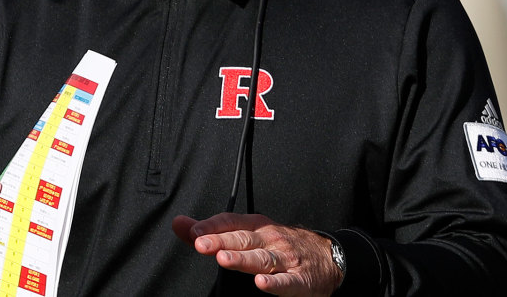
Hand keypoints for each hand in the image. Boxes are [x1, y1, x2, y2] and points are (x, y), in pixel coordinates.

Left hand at [172, 213, 342, 295]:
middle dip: (222, 241)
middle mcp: (270, 239)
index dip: (212, 226)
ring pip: (262, 259)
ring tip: (224, 260)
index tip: (192, 232)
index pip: (231, 223)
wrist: (327, 256)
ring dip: (243, 259)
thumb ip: (212, 232)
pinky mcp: (299, 279)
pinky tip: (261, 283)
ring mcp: (285, 259)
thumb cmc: (280, 244)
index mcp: (257, 227)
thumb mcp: (249, 232)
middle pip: (243, 239)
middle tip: (201, 243)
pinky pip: (286, 282)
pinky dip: (275, 283)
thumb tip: (179, 224)